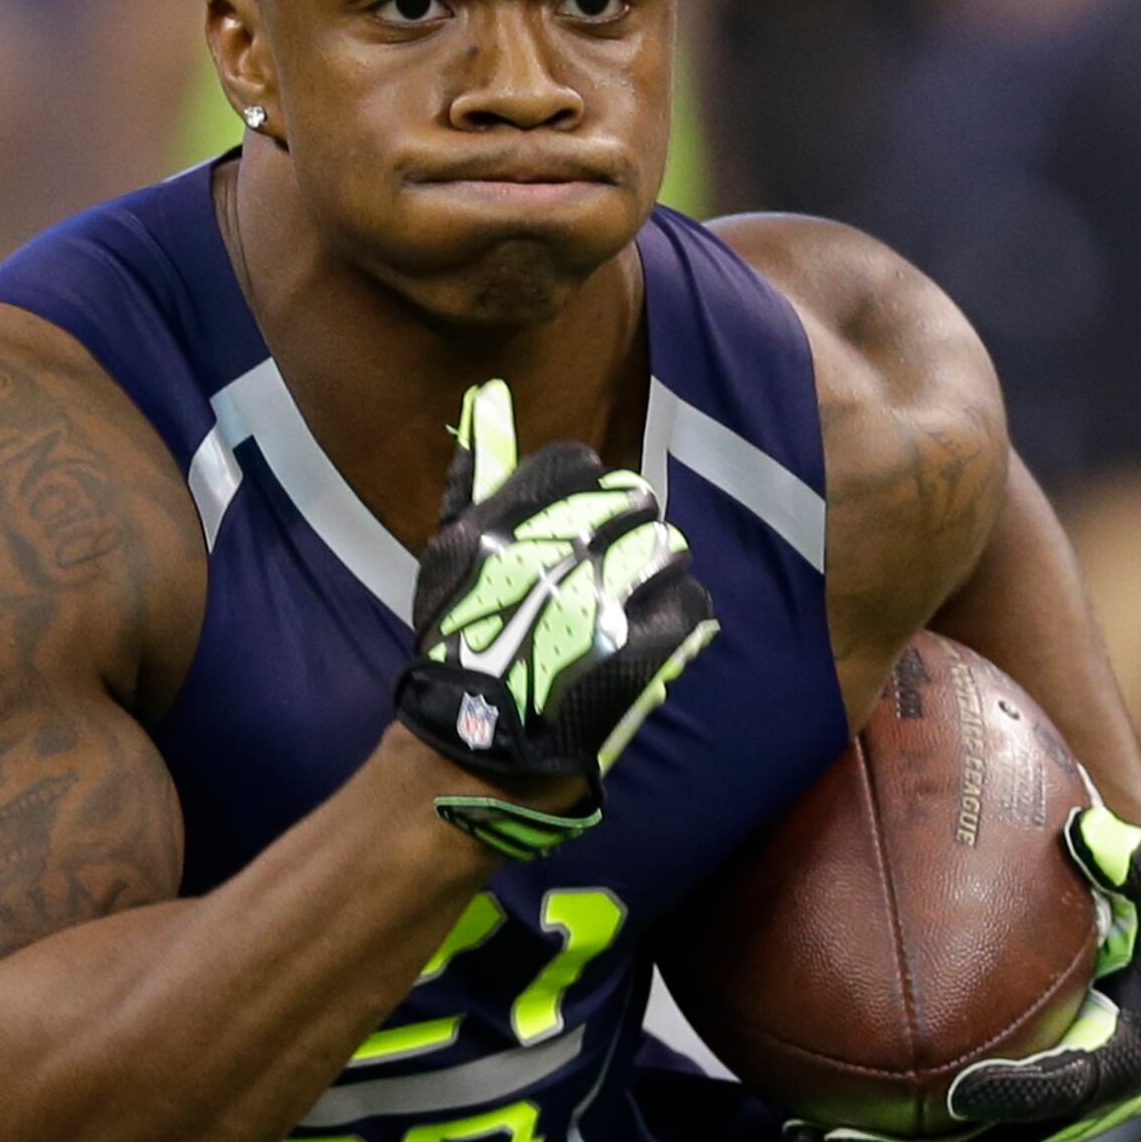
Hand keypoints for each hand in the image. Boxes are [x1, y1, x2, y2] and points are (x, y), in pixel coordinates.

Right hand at [395, 379, 717, 859]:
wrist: (475, 744)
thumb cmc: (459, 646)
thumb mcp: (449, 555)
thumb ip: (474, 475)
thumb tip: (488, 397)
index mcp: (512, 521)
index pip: (577, 464)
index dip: (585, 492)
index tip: (579, 525)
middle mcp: (563, 549)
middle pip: (632, 501)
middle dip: (628, 530)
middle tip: (614, 567)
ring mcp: (610, 597)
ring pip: (669, 548)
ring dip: (657, 572)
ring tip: (635, 601)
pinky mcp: (647, 645)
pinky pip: (691, 602)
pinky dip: (679, 616)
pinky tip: (654, 634)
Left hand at [787, 805, 1140, 1141]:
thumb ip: (1130, 869)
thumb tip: (1086, 832)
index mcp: (1114, 1070)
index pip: (1064, 1094)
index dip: (1016, 1098)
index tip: (964, 1093)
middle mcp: (1064, 1117)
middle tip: (843, 1140)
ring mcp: (1025, 1130)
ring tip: (802, 1137)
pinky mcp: (991, 1126)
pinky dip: (876, 1136)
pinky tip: (804, 1115)